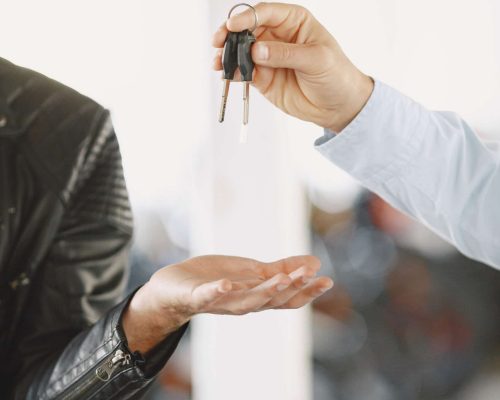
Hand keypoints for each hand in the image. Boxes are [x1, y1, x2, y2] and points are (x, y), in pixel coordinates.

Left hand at [123, 255, 332, 352]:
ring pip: (246, 301)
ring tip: (281, 279)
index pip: (287, 299)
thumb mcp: (254, 272)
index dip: (307, 291)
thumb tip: (315, 262)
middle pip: (271, 300)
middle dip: (292, 288)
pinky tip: (226, 283)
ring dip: (264, 292)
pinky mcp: (197, 296)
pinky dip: (217, 291)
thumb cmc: (217, 279)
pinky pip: (207, 295)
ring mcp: (220, 301)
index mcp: (257, 296)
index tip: (328, 280)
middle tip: (310, 275)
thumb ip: (282, 268)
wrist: (176, 288)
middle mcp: (242, 303)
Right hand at [212, 2, 373, 131]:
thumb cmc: (336, 75)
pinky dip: (234, 72)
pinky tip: (228, 74)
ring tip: (218, 62)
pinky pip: (244, 71)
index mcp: (294, 21)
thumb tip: (257, 50)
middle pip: (247, 29)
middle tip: (219, 42)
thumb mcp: (316, 60)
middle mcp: (278, 36)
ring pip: (241, 51)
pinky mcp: (263, 77)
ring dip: (228, 55)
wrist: (338, 106)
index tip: (233, 26)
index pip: (265, 13)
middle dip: (231, 35)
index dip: (247, 17)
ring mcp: (268, 57)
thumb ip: (286, 54)